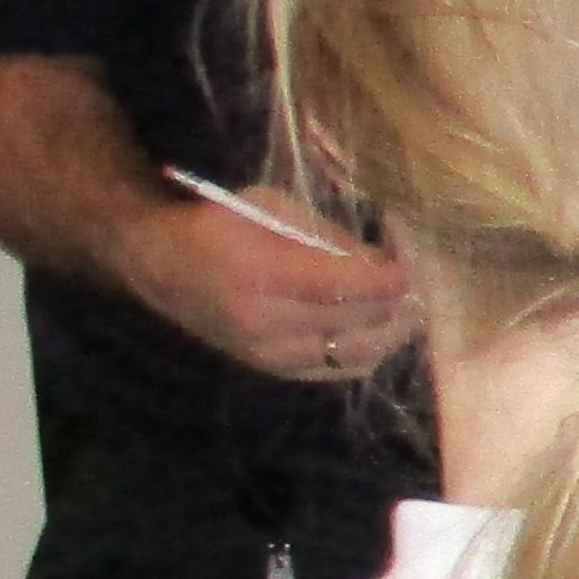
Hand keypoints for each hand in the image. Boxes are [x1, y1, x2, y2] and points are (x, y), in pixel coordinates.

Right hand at [106, 188, 416, 386]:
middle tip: (413, 275)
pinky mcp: (275, 370)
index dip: (393, 276)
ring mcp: (271, 354)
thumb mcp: (272, 207)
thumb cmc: (220, 225)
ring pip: (359, 354)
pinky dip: (369, 350)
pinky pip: (340, 371)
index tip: (411, 259)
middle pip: (361, 322)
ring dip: (392, 329)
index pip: (349, 287)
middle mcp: (267, 323)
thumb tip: (385, 260)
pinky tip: (379, 326)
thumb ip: (330, 235)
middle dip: (398, 299)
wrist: (165, 268)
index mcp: (262, 275)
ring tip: (405, 302)